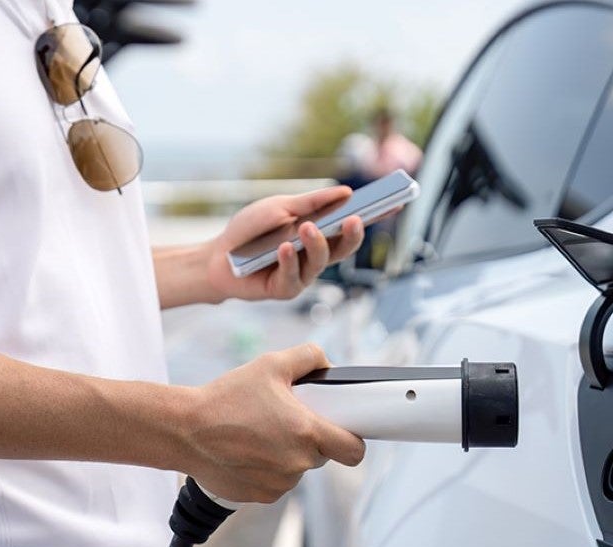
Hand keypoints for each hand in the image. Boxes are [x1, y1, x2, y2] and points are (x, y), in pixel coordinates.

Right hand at [175, 343, 365, 502]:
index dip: (353, 439)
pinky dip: (268, 468)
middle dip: (311, 438)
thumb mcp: (270, 364)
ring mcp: (279, 484)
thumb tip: (326, 363)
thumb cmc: (225, 399)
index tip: (343, 429)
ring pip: (298, 468)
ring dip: (288, 453)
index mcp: (307, 433)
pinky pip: (277, 482)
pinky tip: (247, 449)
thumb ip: (308, 357)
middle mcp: (297, 464)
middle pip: (323, 455)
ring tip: (259, 432)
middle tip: (286, 418)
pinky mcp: (260, 496)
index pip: (354, 450)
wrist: (183, 431)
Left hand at [204, 185, 364, 301]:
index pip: (350, 226)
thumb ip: (312, 202)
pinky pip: (292, 277)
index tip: (394, 203)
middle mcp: (315, 256)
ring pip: (319, 262)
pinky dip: (288, 261)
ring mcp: (302, 275)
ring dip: (315, 244)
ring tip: (306, 228)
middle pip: (343, 248)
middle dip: (352, 235)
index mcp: (318, 234)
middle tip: (354, 219)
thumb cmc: (251, 230)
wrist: (218, 256)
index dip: (374, 216)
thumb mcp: (280, 207)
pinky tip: (283, 248)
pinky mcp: (284, 290)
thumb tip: (347, 191)